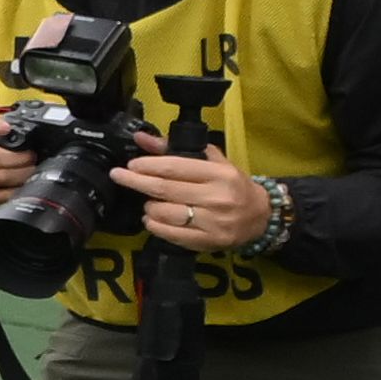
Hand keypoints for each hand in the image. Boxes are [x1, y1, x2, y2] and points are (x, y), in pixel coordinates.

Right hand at [0, 113, 37, 208]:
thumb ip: (1, 131)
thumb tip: (27, 131)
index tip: (6, 128)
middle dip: (18, 156)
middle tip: (31, 156)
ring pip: (1, 176)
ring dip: (22, 172)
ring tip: (31, 169)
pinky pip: (5, 194)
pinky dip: (19, 188)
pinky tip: (24, 183)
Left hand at [113, 141, 270, 251]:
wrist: (261, 216)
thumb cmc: (233, 185)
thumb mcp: (212, 161)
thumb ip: (176, 149)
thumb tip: (142, 138)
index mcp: (219, 174)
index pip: (174, 168)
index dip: (147, 165)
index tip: (131, 164)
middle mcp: (217, 198)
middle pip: (165, 189)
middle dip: (136, 181)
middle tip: (118, 176)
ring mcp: (213, 222)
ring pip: (165, 213)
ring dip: (148, 206)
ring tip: (148, 201)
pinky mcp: (208, 241)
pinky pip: (171, 234)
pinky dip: (154, 225)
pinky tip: (152, 218)